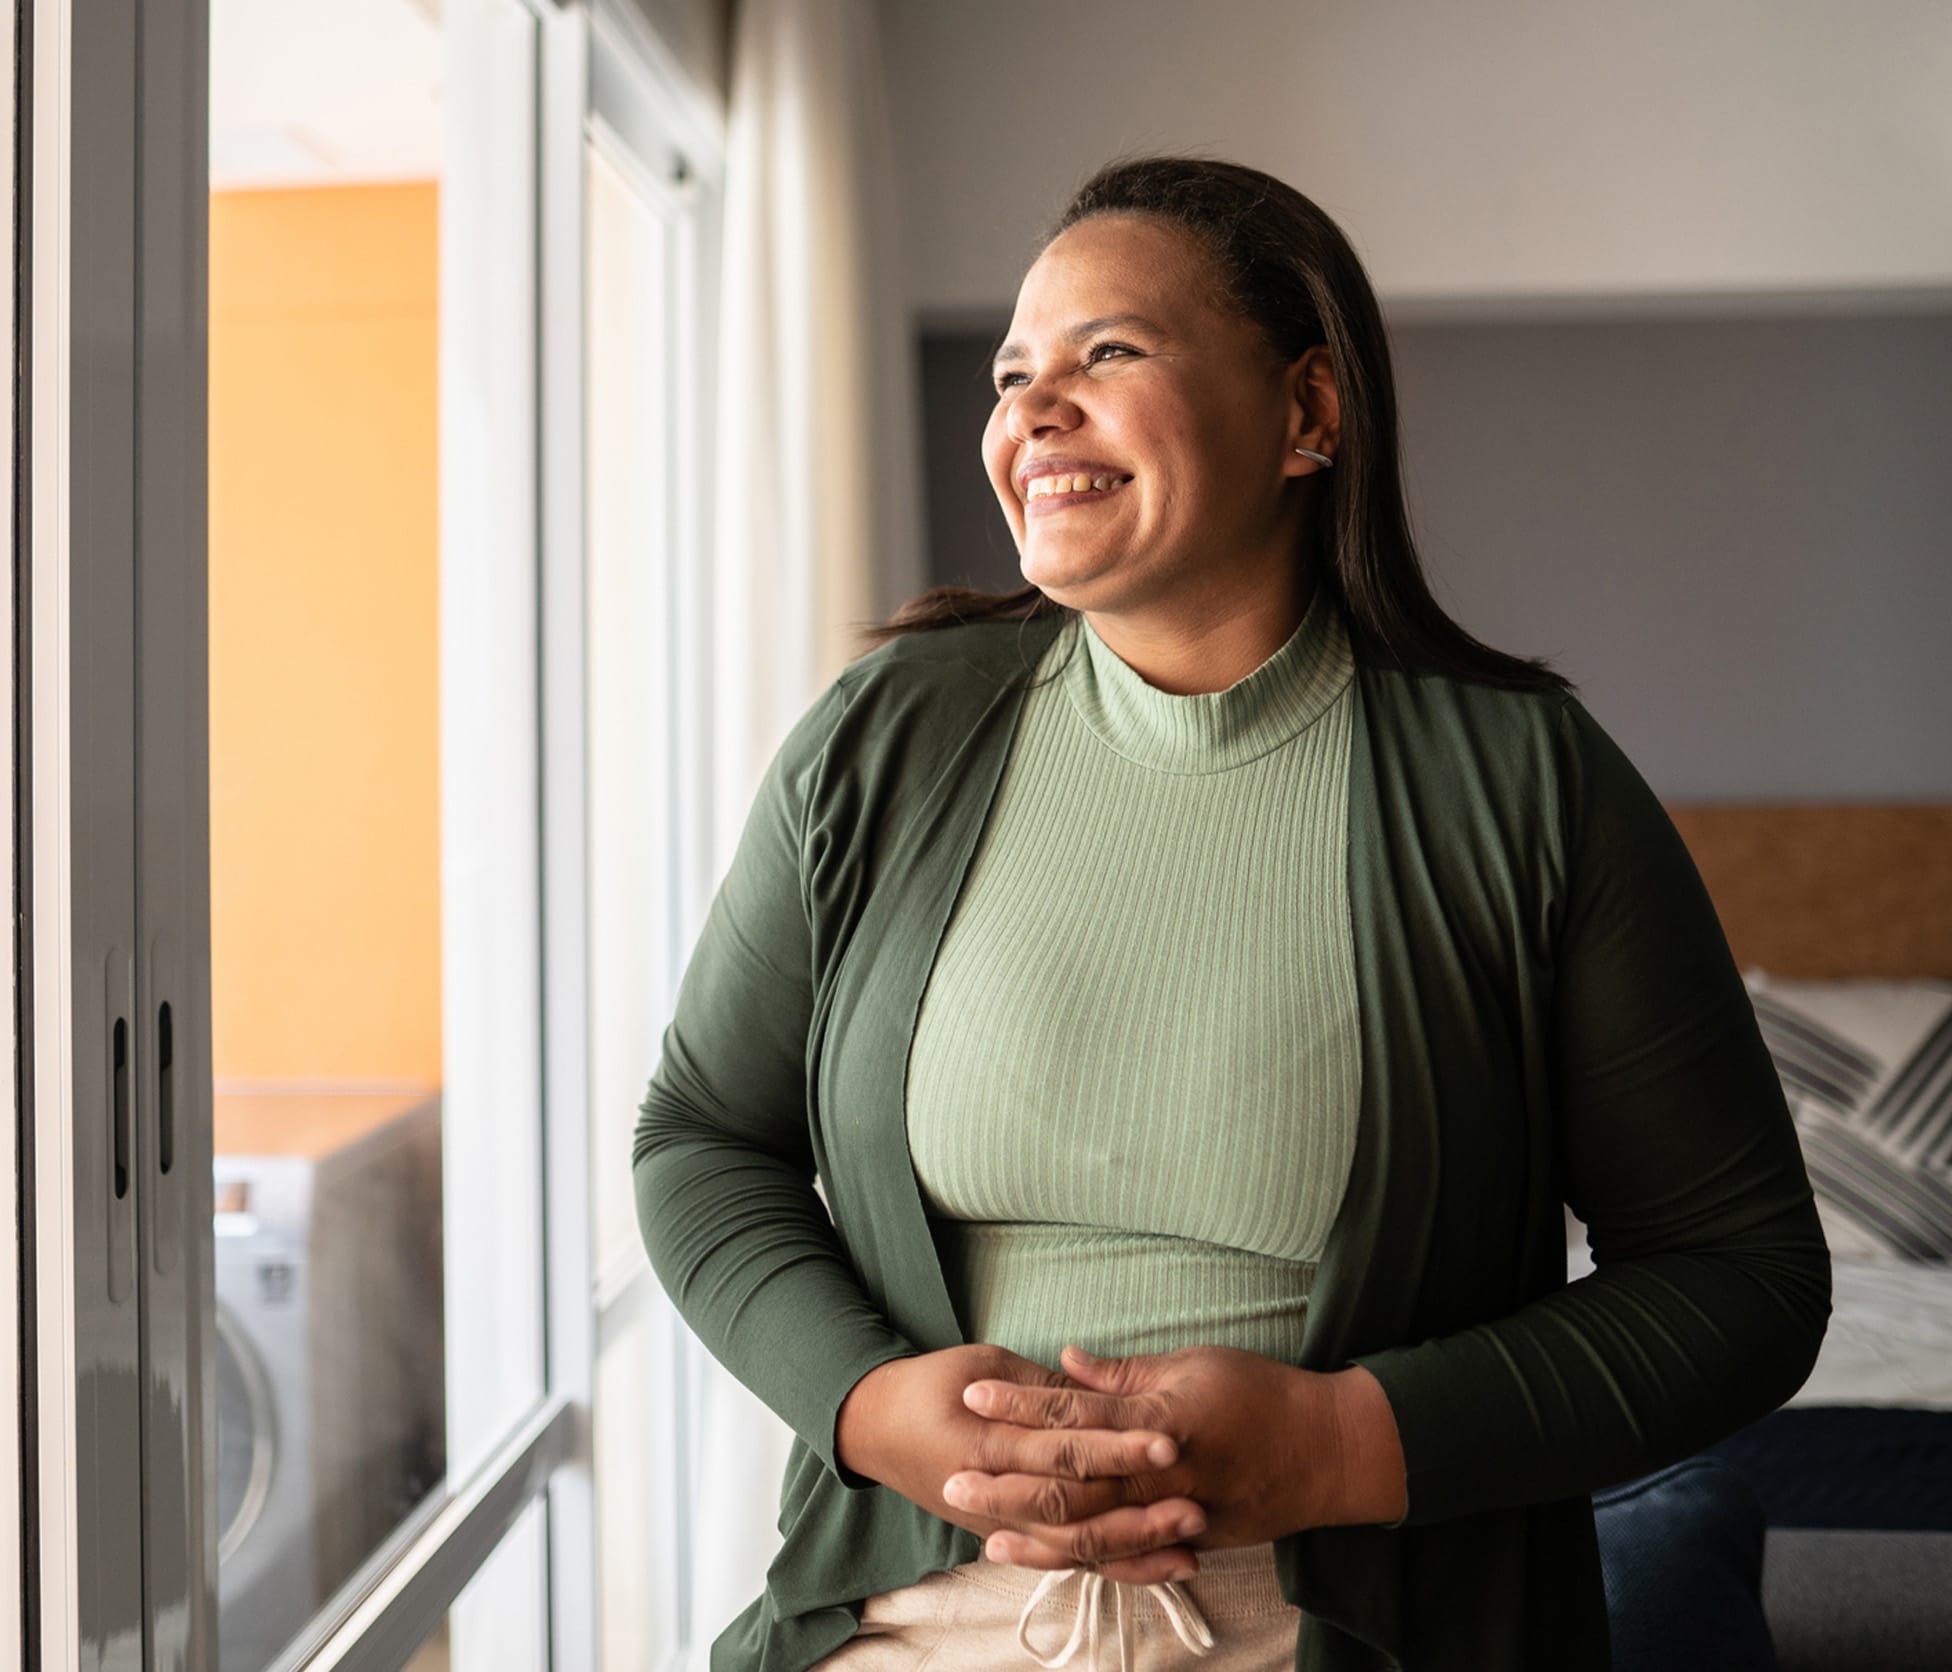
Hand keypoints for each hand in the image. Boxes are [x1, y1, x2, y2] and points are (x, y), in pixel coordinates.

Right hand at [835, 1344, 1209, 1583]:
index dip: (1116, 1446)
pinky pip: (1070, 1561)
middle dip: (1137, 1505)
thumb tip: (1099, 1390)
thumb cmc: (929, 1386)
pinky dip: (1119, 1566)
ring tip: (1191, 1536)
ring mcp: (1000, 1525)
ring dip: (1136, 1544)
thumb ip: (1040, 1386)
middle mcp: (994, 1496)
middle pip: (1077, 1507)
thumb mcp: (981, 1365)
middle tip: (1195, 1495)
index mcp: (986, 1444)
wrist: (875, 1428)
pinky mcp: (1010, 1539)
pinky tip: (1163, 1564)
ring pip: (1077, 1547)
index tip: (1167, 1439)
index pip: (1062, 1449)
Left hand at [950, 1344, 1407, 1569]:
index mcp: (1157, 1416)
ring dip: (1033, 1534)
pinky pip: (1123, 1557)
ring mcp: (1172, 1514)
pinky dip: (1081, 1560)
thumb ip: (1125, 1374)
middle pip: (1070, 1482)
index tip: (973, 1394)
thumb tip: (1067, 1361)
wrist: (1326, 1453)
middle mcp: (1160, 1472)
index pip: (1075, 1410)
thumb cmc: (1261, 1394)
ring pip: (1091, 1532)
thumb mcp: (1192, 1364)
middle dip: (1008, 1481)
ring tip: (983, 1533)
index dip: (1021, 1403)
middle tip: (953, 1478)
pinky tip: (1044, 1560)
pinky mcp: (1185, 1541)